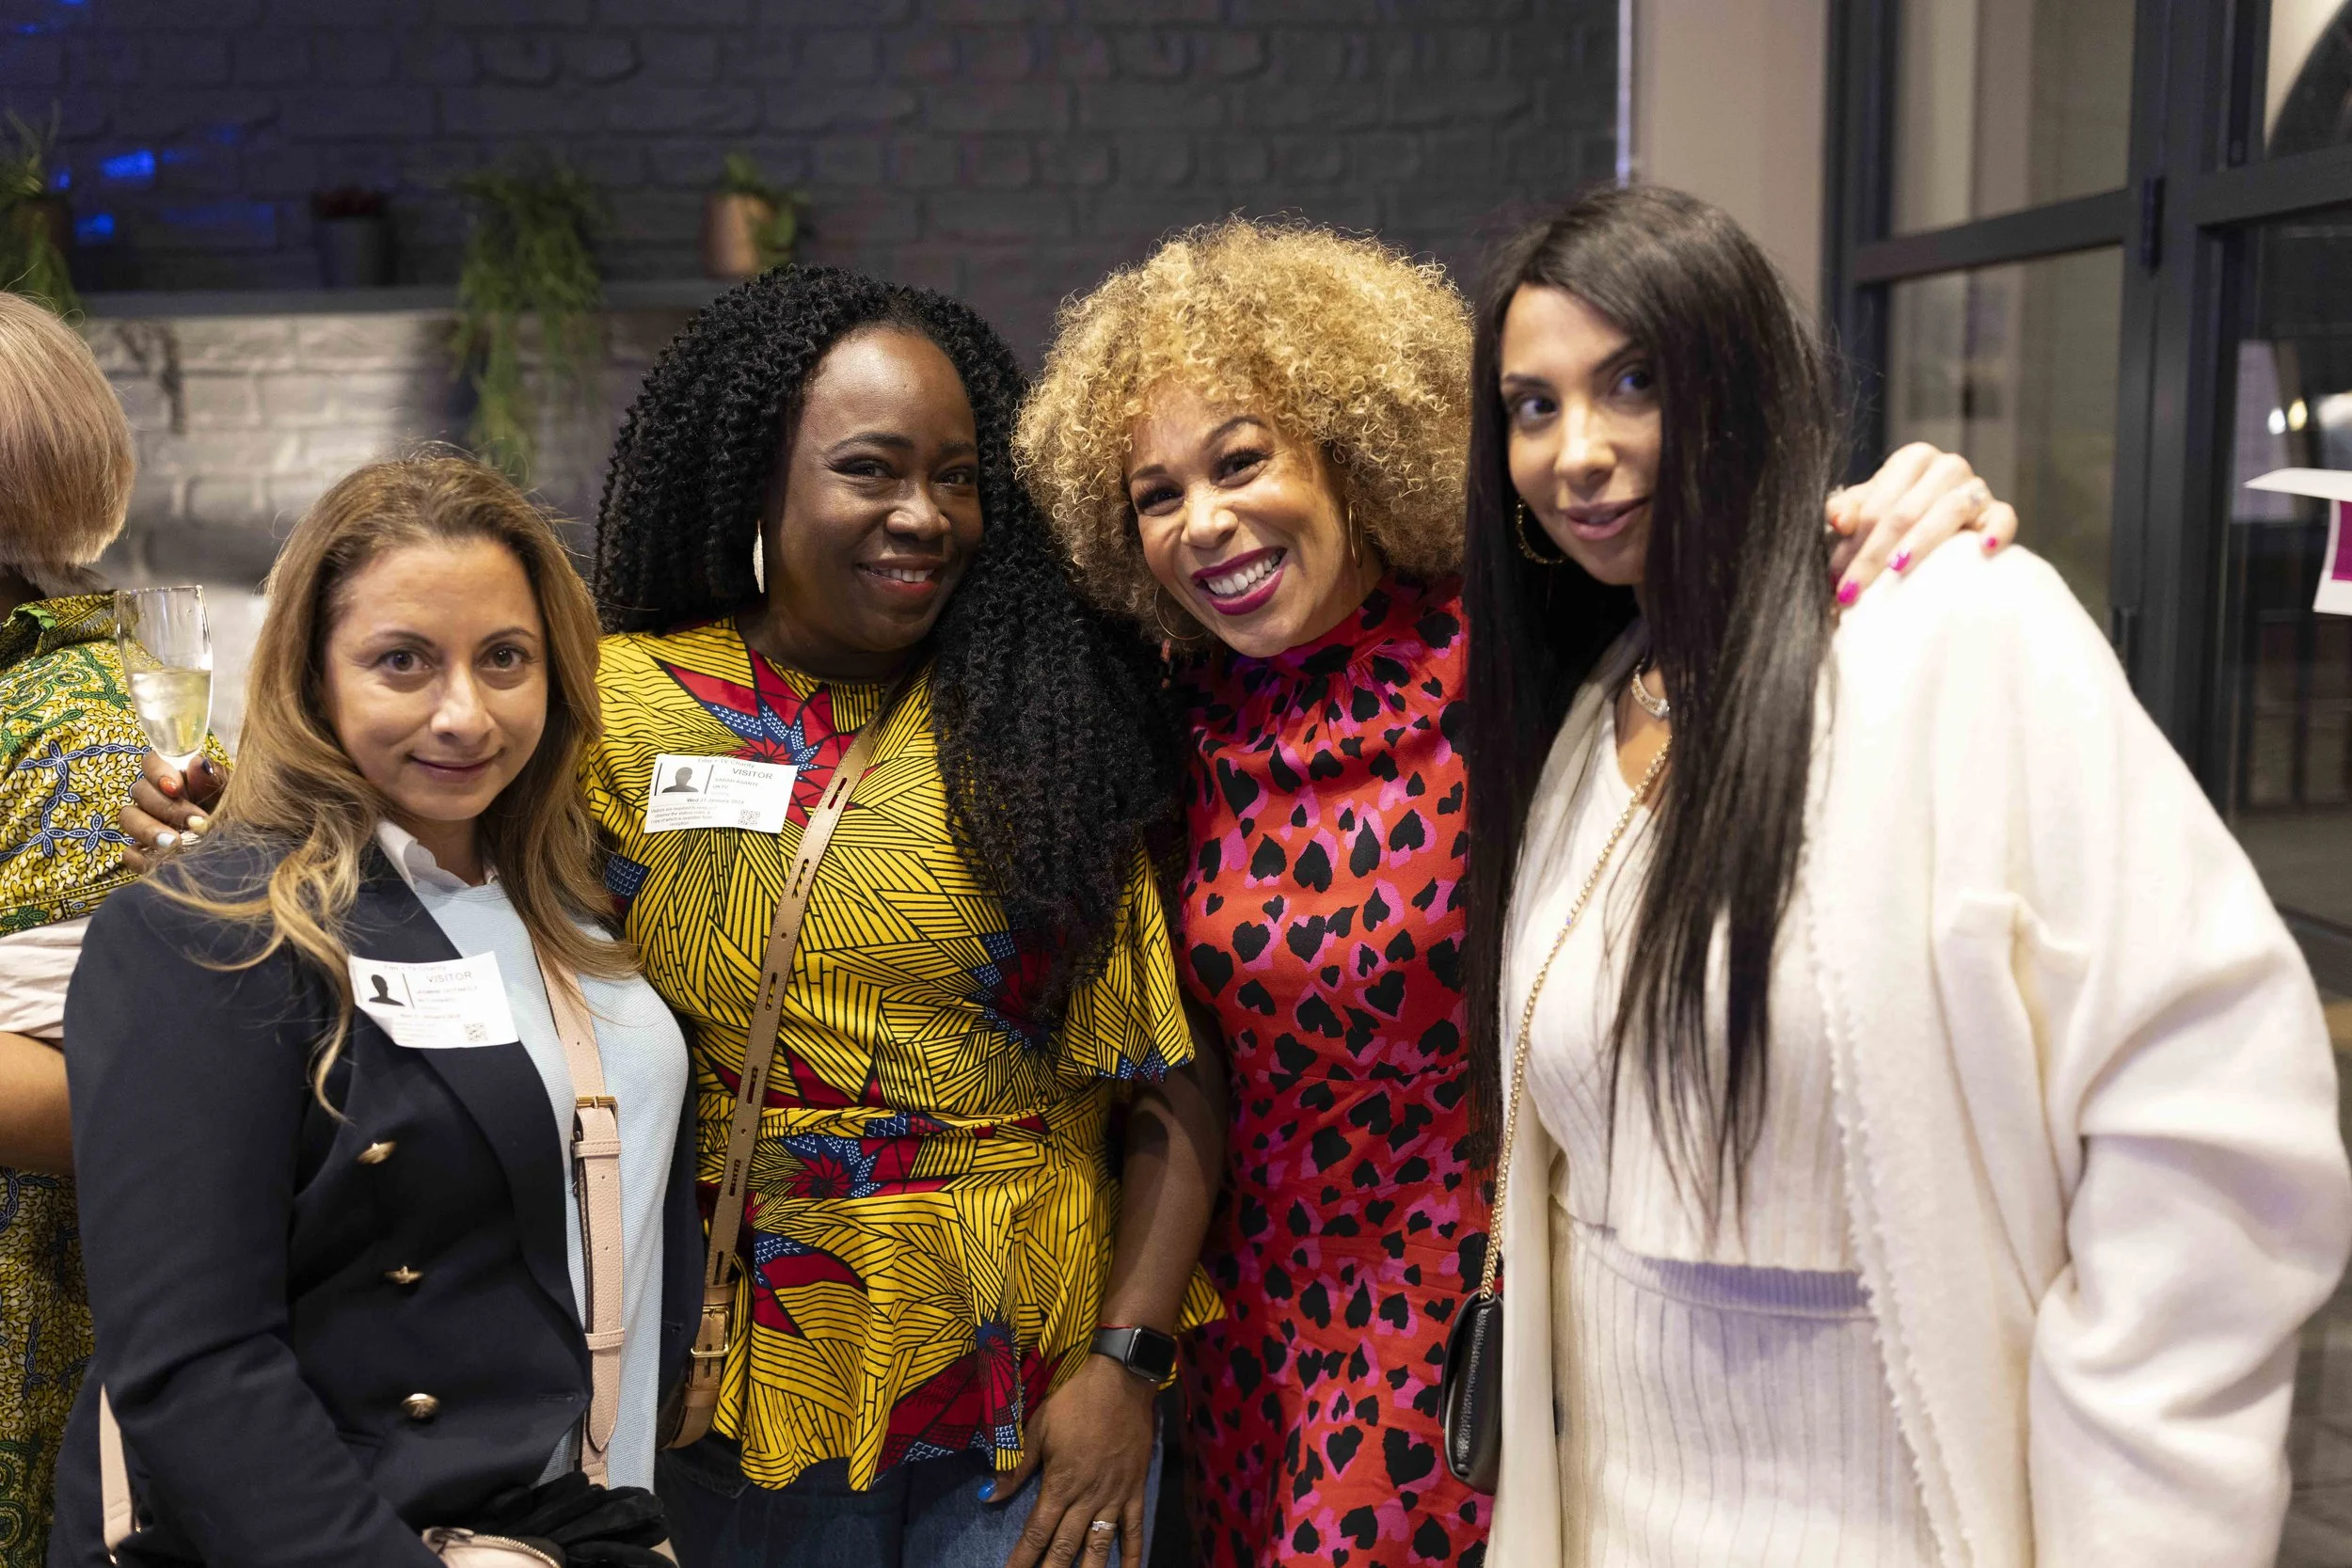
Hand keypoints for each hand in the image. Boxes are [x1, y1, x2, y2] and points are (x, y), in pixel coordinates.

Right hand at [119, 749, 227, 872]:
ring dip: (149, 830)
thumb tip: (198, 764)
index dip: (157, 772)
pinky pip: (129, 853)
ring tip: (174, 843)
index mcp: (175, 776)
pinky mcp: (145, 851)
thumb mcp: (231, 794)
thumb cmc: (234, 811)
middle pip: (140, 791)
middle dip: (167, 807)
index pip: (151, 762)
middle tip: (195, 822)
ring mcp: (146, 824)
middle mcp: (155, 797)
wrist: (242, 843)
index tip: (175, 788)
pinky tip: (156, 862)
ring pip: (128, 818)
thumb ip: (214, 779)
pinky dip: (137, 858)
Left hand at [993, 1355, 1154, 1567]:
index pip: (1036, 1532)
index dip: (1022, 1559)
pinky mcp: (1135, 1490)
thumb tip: (987, 1495)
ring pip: (1099, 1546)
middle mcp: (1087, 1498)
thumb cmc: (1074, 1401)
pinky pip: (1135, 1529)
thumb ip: (1016, 1467)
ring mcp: (1114, 1496)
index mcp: (1060, 1483)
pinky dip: (1132, 1554)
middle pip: (1065, 1547)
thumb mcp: (1038, 1428)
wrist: (1120, 1381)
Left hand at [1825, 442, 2018, 604]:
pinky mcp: (1998, 510)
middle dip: (1874, 555)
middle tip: (1853, 592)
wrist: (1927, 530)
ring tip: (1897, 569)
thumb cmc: (1889, 519)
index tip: (1836, 580)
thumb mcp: (1862, 511)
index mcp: (1912, 460)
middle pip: (1906, 512)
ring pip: (1948, 511)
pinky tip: (1984, 549)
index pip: (1878, 506)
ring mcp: (1976, 487)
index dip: (1853, 545)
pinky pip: (2003, 517)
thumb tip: (1839, 520)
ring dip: (1921, 543)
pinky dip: (1996, 530)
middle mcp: (1946, 466)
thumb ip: (1846, 511)